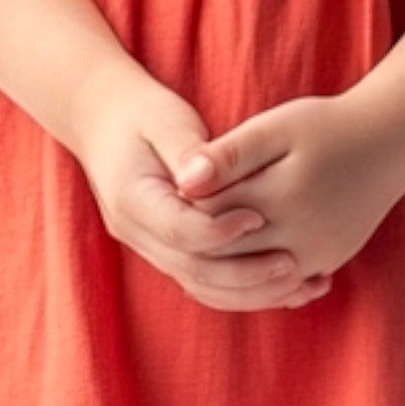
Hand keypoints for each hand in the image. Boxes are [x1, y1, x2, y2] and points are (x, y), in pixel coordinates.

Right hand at [68, 66, 335, 310]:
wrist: (105, 122)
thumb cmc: (143, 113)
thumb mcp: (164, 119)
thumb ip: (186, 150)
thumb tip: (202, 177)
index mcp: (131, 199)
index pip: (179, 231)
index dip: (221, 231)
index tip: (261, 218)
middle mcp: (136, 233)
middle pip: (193, 270)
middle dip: (245, 273)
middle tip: (293, 265)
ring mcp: (148, 247)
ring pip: (200, 286)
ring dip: (250, 292)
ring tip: (299, 285)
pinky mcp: (167, 252)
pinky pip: (204, 282)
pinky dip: (242, 290)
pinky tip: (283, 286)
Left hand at [175, 92, 404, 285]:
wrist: (391, 140)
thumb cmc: (327, 126)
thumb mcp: (275, 127)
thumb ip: (228, 155)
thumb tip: (184, 184)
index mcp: (280, 199)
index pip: (210, 218)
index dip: (183, 208)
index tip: (167, 191)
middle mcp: (300, 238)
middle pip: (226, 254)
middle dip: (196, 241)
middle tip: (174, 220)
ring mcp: (317, 256)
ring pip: (252, 276)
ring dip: (223, 264)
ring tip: (201, 239)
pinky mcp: (328, 262)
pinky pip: (281, 281)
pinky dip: (253, 273)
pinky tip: (234, 257)